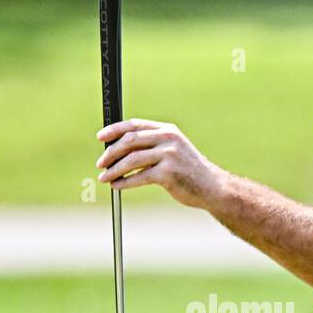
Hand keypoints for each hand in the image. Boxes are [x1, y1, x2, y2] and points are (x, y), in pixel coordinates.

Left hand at [95, 119, 227, 208]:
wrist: (212, 187)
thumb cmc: (187, 170)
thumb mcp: (172, 150)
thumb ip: (151, 145)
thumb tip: (118, 149)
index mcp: (167, 130)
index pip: (134, 125)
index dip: (114, 130)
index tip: (100, 137)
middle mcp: (168, 139)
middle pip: (130, 141)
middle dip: (111, 152)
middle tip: (100, 163)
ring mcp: (169, 155)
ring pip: (132, 160)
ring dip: (114, 169)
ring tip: (104, 177)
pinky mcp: (168, 173)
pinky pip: (139, 177)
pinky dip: (124, 182)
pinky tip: (116, 186)